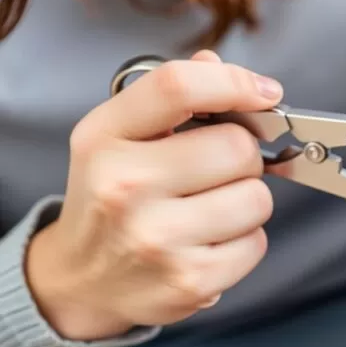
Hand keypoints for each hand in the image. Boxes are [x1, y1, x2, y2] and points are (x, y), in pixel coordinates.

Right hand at [24, 50, 281, 340]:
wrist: (81, 279)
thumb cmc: (111, 195)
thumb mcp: (119, 134)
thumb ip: (169, 94)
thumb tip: (215, 64)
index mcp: (105, 139)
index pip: (178, 87)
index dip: (235, 81)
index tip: (264, 92)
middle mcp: (124, 188)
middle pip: (239, 147)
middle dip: (242, 154)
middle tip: (214, 169)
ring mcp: (156, 240)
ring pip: (257, 197)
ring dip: (246, 199)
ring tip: (208, 207)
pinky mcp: (188, 282)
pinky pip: (257, 242)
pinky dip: (244, 240)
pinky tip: (208, 241)